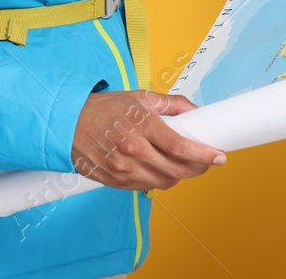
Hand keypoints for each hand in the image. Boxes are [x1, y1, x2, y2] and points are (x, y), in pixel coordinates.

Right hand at [71, 89, 225, 191]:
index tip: (219, 156)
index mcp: (142, 126)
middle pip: (177, 170)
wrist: (66, 124)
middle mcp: (134, 150)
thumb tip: (196, 111)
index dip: (205, 155)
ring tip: (184, 164)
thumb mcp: (139, 97)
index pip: (181, 147)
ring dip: (180, 175)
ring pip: (164, 182)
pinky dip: (160, 180)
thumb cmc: (103, 109)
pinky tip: (161, 168)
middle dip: (198, 168)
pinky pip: (147, 187)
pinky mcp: (116, 182)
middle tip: (207, 161)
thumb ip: (171, 104)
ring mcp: (124, 169)